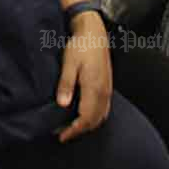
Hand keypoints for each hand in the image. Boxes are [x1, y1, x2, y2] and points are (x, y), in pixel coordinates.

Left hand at [56, 11, 111, 142]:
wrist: (94, 32)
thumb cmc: (80, 46)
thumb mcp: (69, 63)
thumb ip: (66, 84)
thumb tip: (62, 104)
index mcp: (94, 88)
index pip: (86, 118)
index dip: (74, 130)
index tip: (61, 136)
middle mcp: (103, 92)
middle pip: (95, 121)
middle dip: (80, 131)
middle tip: (64, 134)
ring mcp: (107, 89)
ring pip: (101, 116)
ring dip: (88, 125)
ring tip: (72, 127)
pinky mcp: (107, 85)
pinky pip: (104, 108)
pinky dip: (94, 117)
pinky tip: (84, 114)